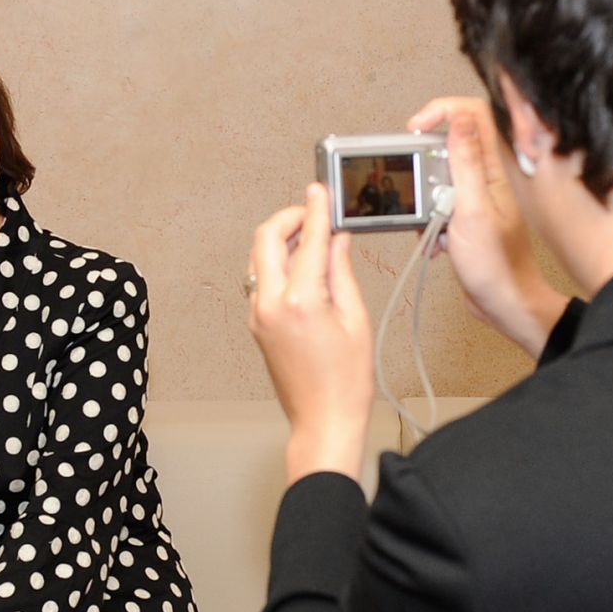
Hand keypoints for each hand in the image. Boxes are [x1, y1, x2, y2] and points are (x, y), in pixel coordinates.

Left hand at [248, 183, 374, 482]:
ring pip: (259, 257)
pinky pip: (261, 279)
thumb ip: (342, 272)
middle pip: (267, 237)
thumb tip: (337, 240)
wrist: (322, 421)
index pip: (309, 239)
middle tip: (313, 212)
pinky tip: (303, 267)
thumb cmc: (345, 381)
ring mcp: (258, 314)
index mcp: (300, 300)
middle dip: (289, 217)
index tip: (321, 190)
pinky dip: (279, 263)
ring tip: (313, 239)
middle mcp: (270, 303)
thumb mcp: (355, 319)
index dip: (317, 209)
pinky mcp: (257, 324)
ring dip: (282, 239)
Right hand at [409, 97, 568, 358]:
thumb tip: (458, 121)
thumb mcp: (473, 210)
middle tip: (420, 190)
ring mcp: (476, 198)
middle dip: (425, 166)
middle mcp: (486, 179)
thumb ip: (466, 163)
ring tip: (431, 221)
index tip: (415, 129)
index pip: (470, 115)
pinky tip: (436, 240)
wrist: (505, 305)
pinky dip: (429, 221)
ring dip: (425, 199)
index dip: (440, 112)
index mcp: (493, 170)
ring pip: (439, 179)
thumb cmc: (497, 266)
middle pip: (448, 145)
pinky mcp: (465, 218)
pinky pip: (438, 207)